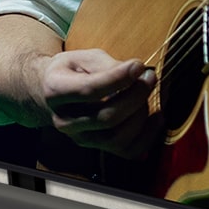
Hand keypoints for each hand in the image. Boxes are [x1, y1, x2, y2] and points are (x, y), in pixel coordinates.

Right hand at [38, 48, 161, 158]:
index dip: (119, 78)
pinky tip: (157, 117)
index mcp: (56, 91)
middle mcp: (65, 120)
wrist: (51, 94)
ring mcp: (80, 138)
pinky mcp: (96, 147)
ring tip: (146, 93)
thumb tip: (136, 72)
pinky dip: (148, 136)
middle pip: (107, 117)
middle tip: (149, 77)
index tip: (139, 66)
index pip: (90, 90)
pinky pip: (127, 151)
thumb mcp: (84, 58)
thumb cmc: (72, 71)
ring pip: (117, 137)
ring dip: (140, 114)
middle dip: (136, 96)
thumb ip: (108, 65)